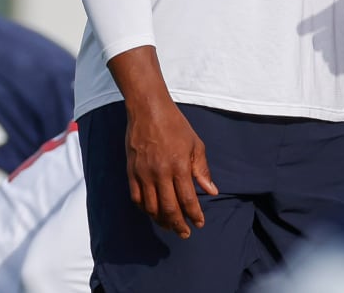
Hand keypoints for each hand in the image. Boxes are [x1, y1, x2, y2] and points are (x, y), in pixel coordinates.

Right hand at [107, 46, 217, 238]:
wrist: (148, 110)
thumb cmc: (176, 125)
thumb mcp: (195, 144)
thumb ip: (202, 169)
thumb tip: (211, 191)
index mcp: (179, 166)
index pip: (188, 199)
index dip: (194, 215)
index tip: (199, 223)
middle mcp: (160, 173)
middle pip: (169, 208)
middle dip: (178, 224)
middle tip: (185, 233)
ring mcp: (144, 174)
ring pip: (151, 207)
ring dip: (161, 221)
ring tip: (170, 226)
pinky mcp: (132, 172)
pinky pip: (137, 198)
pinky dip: (145, 209)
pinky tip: (153, 212)